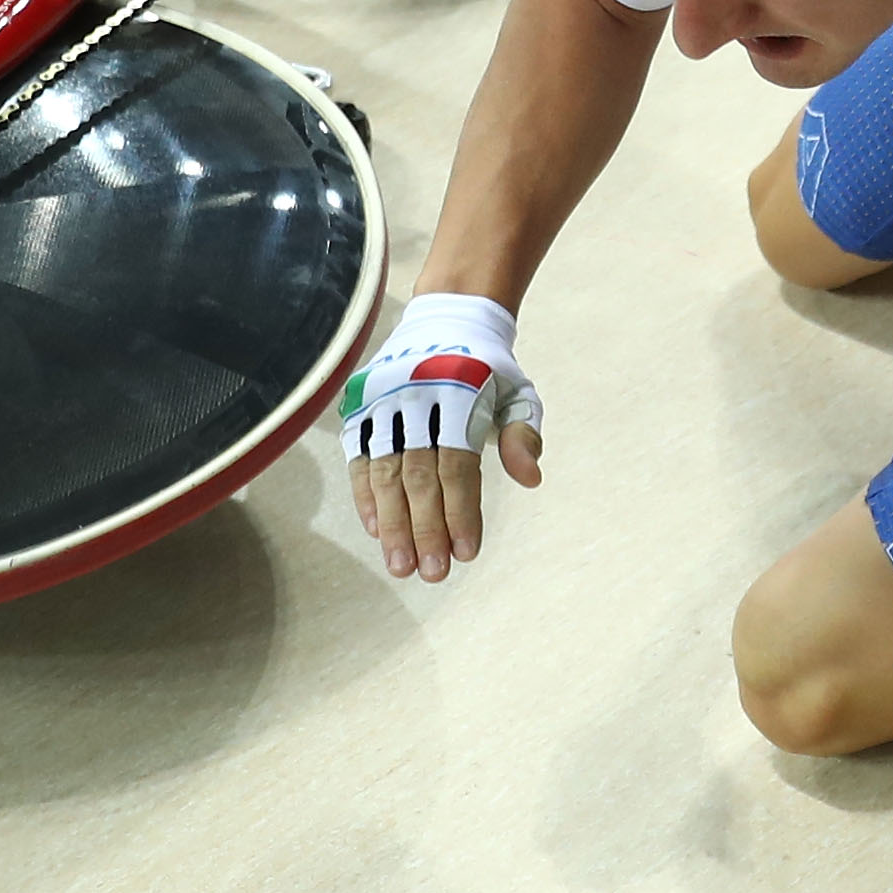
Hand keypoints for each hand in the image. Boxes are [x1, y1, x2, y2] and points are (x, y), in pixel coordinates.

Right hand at [338, 292, 543, 581]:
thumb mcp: (518, 392)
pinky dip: (366, 495)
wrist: (446, 319)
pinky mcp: (361, 408)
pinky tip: (376, 529)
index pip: (457, 465)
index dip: (460, 511)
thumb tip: (531, 478)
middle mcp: (416, 397)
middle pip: (417, 474)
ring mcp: (383, 403)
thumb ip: (522, 433)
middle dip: (424, 528)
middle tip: (432, 573)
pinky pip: (360, 458)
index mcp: (458, 393)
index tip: (466, 552)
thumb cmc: (488, 370)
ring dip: (392, 523)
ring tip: (401, 565)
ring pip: (385, 472)